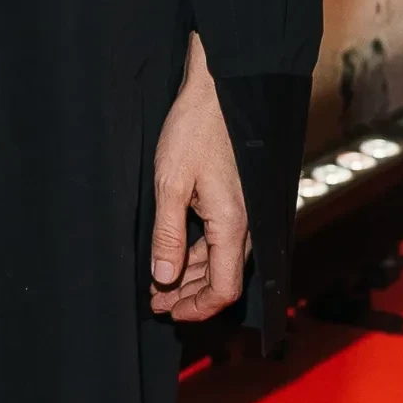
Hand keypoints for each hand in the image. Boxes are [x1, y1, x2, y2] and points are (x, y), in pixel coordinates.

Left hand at [149, 32, 248, 323]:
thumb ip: (167, 235)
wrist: (218, 90)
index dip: (197, 308)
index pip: (224, 288)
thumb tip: (164, 279)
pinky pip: (222, 239)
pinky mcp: (238, 200)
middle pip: (224, 279)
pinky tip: (175, 256)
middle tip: (156, 303)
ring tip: (160, 285)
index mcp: (232, 224)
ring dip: (192, 276)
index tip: (168, 312)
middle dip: (190, 295)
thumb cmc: (194, 131)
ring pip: (222, 260)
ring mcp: (245, 212)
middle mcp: (246, 223)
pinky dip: (199, 254)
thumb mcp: (169, 184)